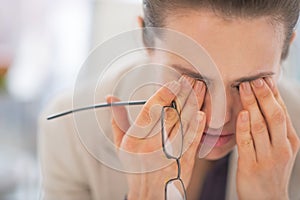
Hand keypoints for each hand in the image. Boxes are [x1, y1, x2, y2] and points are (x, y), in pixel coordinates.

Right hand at [106, 76, 205, 199]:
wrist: (149, 195)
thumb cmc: (134, 167)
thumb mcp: (120, 145)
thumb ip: (117, 120)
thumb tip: (110, 98)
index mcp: (134, 140)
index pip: (149, 112)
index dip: (163, 95)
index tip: (173, 83)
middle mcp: (151, 147)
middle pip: (170, 115)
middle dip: (182, 95)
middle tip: (191, 79)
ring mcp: (169, 155)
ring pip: (184, 124)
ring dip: (193, 104)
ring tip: (200, 88)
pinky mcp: (183, 162)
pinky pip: (192, 141)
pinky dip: (198, 127)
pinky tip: (202, 113)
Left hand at [236, 77, 299, 199]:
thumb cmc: (270, 171)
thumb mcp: (278, 149)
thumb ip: (273, 129)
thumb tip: (263, 103)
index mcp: (290, 142)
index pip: (282, 112)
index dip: (273, 95)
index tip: (264, 79)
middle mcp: (282, 148)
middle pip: (274, 116)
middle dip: (263, 95)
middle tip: (254, 79)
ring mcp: (268, 158)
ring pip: (260, 126)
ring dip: (252, 104)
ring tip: (244, 88)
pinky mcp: (251, 166)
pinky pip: (247, 143)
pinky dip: (244, 127)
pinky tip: (242, 113)